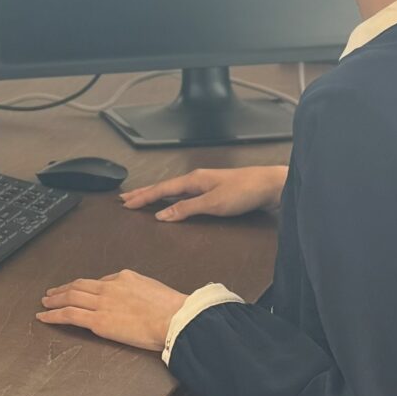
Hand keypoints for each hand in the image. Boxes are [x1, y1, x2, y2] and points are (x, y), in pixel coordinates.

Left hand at [38, 270, 188, 351]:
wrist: (174, 318)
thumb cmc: (170, 308)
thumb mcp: (151, 288)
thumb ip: (135, 289)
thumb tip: (126, 296)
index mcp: (123, 277)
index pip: (98, 282)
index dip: (84, 287)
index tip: (77, 291)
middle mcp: (108, 287)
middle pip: (78, 286)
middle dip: (63, 289)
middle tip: (51, 293)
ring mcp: (101, 304)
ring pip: (70, 298)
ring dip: (55, 300)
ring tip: (45, 303)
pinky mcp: (98, 321)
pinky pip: (69, 315)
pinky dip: (53, 315)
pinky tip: (44, 316)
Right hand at [121, 163, 286, 221]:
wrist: (270, 185)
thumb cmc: (244, 192)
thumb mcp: (213, 203)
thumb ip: (186, 208)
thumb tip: (161, 215)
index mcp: (193, 180)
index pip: (161, 189)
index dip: (143, 197)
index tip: (126, 203)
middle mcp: (197, 179)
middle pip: (164, 187)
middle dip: (144, 193)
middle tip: (126, 199)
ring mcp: (206, 184)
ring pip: (174, 190)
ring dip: (156, 195)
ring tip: (143, 198)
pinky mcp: (214, 191)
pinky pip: (184, 194)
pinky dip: (172, 198)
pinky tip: (171, 202)